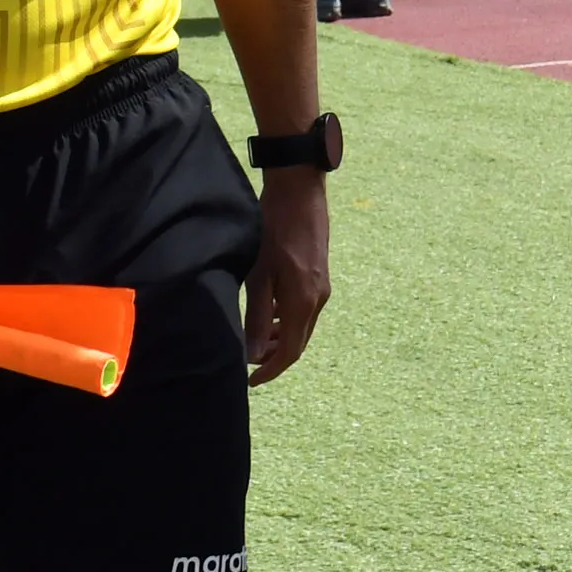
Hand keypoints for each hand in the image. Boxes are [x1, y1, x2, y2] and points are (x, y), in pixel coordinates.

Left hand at [243, 165, 330, 383]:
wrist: (299, 190)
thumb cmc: (273, 229)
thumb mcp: (258, 275)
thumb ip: (257, 317)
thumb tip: (253, 355)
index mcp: (304, 302)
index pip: (290, 351)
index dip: (270, 371)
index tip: (250, 381)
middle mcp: (319, 298)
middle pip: (299, 341)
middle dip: (275, 357)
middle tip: (249, 363)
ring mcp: (322, 285)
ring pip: (302, 325)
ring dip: (281, 338)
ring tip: (256, 340)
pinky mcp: (319, 273)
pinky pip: (305, 308)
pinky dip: (287, 319)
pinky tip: (269, 311)